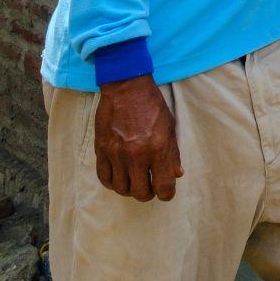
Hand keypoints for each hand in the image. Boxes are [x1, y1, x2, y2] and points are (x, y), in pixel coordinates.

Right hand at [93, 75, 181, 201]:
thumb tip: (177, 175)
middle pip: (141, 193)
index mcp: (158, 149)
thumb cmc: (152, 105)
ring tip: (134, 180)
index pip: (163, 187)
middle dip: (148, 193)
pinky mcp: (102, 150)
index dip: (167, 193)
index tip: (166, 190)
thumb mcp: (170, 127)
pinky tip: (119, 176)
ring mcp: (117, 153)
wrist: (126, 87)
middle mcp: (137, 155)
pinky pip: (104, 178)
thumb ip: (173, 153)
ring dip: (129, 189)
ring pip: (122, 189)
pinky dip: (112, 182)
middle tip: (149, 185)